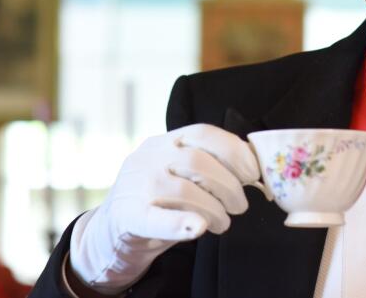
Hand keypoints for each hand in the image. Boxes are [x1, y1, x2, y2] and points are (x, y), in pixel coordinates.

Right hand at [68, 124, 260, 293]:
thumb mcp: (179, 173)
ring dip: (214, 210)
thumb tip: (253, 167)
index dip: (234, 151)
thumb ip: (209, 166)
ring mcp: (136, 185)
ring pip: (184, 191)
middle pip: (198, 162)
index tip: (253, 172)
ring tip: (223, 223)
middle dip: (229, 185)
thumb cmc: (159, 200)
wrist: (111, 232)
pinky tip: (198, 228)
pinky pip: (157, 218)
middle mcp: (149, 157)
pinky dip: (181, 223)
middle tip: (240, 205)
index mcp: (164, 141)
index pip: (203, 133)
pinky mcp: (129, 216)